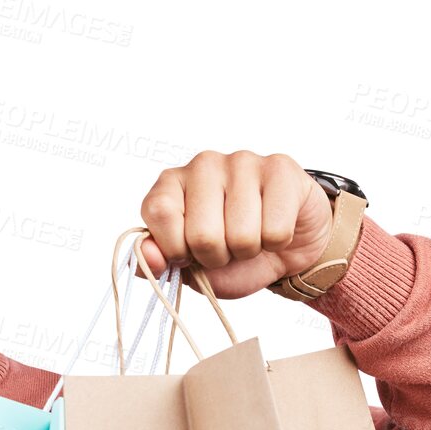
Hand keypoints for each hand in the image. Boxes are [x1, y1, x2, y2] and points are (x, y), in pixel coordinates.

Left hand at [135, 151, 332, 298]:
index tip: (188, 253)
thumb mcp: (187, 268)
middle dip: (216, 256)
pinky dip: (276, 243)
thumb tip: (147, 256)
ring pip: (241, 235)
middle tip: (227, 247)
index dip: (176, 248)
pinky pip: (275, 230)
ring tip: (251, 238)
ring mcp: (242, 161)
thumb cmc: (230, 256)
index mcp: (171, 183)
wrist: (283, 249)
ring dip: (248, 251)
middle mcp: (203, 164)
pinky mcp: (280, 168)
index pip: (159, 212)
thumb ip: (158, 264)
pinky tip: (273, 228)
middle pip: (202, 234)